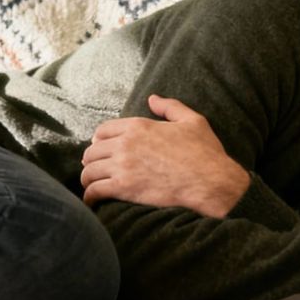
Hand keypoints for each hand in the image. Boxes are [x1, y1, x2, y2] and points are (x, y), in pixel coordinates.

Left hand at [79, 94, 249, 215]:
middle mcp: (125, 144)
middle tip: (96, 169)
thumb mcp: (192, 121)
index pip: (102, 130)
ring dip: (88, 179)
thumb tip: (152, 98)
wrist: (210, 182)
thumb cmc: (204, 152)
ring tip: (93, 185)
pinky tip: (92, 201)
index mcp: (138, 126)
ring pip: (89, 172)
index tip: (101, 148)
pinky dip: (90, 197)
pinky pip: (94, 191)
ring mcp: (122, 166)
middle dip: (92, 160)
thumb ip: (170, 107)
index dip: (99, 140)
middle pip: (92, 152)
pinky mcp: (123, 188)